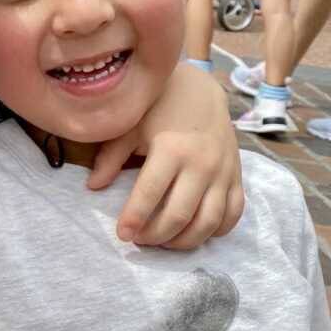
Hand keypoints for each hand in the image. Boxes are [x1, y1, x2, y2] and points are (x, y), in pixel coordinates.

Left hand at [88, 62, 243, 249]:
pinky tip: (195, 231)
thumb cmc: (159, 106)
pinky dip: (216, 231)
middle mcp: (202, 163)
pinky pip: (233, 213)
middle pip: (180, 216)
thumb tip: (93, 187)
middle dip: (156, 236)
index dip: (134, 219)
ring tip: (164, 241)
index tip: (122, 234)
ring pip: (209, 222)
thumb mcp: (130, 126)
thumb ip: (111, 157)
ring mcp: (224, 172)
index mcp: (171, 149)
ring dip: (185, 241)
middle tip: (140, 240)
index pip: (150, 194)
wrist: (202, 89)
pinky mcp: (237, 176)